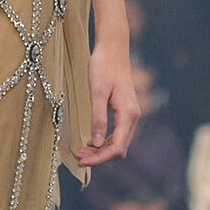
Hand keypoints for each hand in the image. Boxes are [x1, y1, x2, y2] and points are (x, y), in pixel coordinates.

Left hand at [75, 46, 139, 167]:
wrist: (113, 48)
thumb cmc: (104, 66)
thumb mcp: (97, 92)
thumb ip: (98, 118)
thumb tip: (97, 143)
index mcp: (128, 114)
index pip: (117, 148)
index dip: (100, 159)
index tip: (81, 161)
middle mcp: (133, 117)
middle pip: (118, 148)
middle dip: (98, 157)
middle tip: (77, 157)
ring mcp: (130, 115)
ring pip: (117, 142)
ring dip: (100, 150)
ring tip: (80, 151)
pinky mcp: (124, 111)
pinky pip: (116, 133)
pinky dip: (103, 141)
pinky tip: (90, 142)